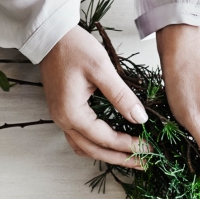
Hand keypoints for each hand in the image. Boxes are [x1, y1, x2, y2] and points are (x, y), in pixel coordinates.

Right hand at [39, 25, 147, 168]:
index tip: (149, 147)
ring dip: (108, 156)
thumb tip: (140, 118)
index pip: (105, 138)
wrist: (51, 35)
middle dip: (121, 158)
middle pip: (95, 151)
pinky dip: (96, 146)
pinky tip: (110, 146)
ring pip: (86, 149)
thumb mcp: (102, 68)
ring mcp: (61, 119)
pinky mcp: (63, 113)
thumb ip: (121, 96)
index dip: (128, 145)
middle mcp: (64, 121)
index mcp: (72, 113)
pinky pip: (80, 140)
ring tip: (130, 158)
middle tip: (144, 162)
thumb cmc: (73, 47)